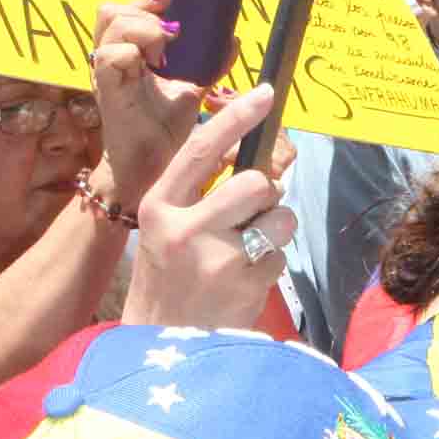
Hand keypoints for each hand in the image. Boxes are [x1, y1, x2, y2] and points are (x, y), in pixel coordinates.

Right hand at [88, 0, 210, 202]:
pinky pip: (111, 55)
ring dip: (144, 28)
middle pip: (111, 11)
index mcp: (128, 54)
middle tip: (170, 31)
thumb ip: (207, 64)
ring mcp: (106, 72)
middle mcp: (112, 59)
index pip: (125, 11)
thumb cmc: (164, 130)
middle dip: (144, 10)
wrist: (152, 167)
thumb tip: (231, 41)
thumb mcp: (191, 89)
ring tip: (164, 51)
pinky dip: (135, 52)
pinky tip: (156, 67)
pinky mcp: (106, 89)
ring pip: (111, 23)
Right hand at [119, 84, 295, 329]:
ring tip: (247, 252)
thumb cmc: (170, 278)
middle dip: (266, 193)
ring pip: (279, 216)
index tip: (265, 94)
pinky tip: (243, 283)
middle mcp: (184, 228)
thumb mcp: (171, 228)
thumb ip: (208, 191)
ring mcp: (215, 258)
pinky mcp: (243, 285)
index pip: (201, 149)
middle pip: (255, 182)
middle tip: (253, 213)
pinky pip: (280, 255)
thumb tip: (268, 152)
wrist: (159, 345)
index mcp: (159, 205)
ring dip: (274, 230)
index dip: (236, 117)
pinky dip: (270, 265)